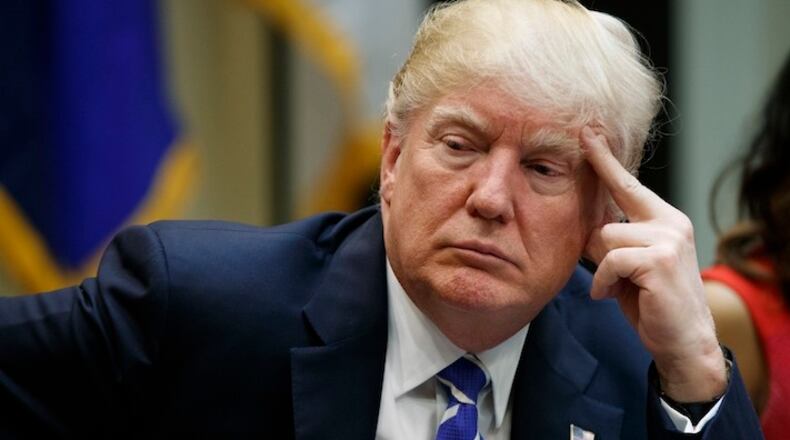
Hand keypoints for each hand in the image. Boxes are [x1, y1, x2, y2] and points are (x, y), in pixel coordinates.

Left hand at [581, 127, 726, 402]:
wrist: (682, 341)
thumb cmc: (652, 302)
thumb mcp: (629, 264)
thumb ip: (613, 238)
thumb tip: (586, 223)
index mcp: (665, 219)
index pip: (628, 185)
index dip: (605, 160)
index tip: (587, 133)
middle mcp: (671, 222)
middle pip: (608, 216)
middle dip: (598, 245)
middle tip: (615, 273)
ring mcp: (668, 238)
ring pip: (605, 238)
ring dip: (604, 269)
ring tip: (620, 288)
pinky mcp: (659, 259)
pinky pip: (609, 260)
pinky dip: (605, 281)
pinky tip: (614, 295)